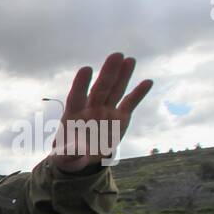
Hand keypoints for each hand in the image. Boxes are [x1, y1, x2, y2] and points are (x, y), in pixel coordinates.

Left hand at [49, 52, 153, 171]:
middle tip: (116, 55)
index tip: (86, 69)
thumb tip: (70, 150)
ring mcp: (106, 111)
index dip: (81, 84)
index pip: (76, 97)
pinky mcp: (120, 117)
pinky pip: (130, 103)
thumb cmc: (69, 155)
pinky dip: (138, 93)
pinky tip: (148, 82)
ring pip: (115, 90)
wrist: (83, 157)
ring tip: (129, 60)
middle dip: (108, 73)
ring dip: (122, 75)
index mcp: (73, 115)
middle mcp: (90, 108)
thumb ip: (68, 153)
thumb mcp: (65, 158)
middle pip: (100, 88)